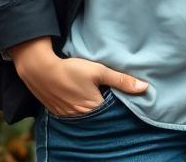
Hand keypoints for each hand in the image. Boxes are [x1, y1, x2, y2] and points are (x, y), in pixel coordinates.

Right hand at [11, 37, 147, 117]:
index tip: (124, 94)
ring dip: (92, 106)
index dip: (119, 103)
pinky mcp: (58, 111)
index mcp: (92, 108)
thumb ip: (121, 80)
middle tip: (110, 91)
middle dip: (106, 105)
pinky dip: (79, 106)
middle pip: (99, 114)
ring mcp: (67, 115)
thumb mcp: (100, 71)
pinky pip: (73, 113)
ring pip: (86, 114)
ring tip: (96, 93)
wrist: (40, 69)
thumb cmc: (72, 69)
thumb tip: (145, 88)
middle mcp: (79, 116)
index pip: (111, 110)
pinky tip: (81, 95)